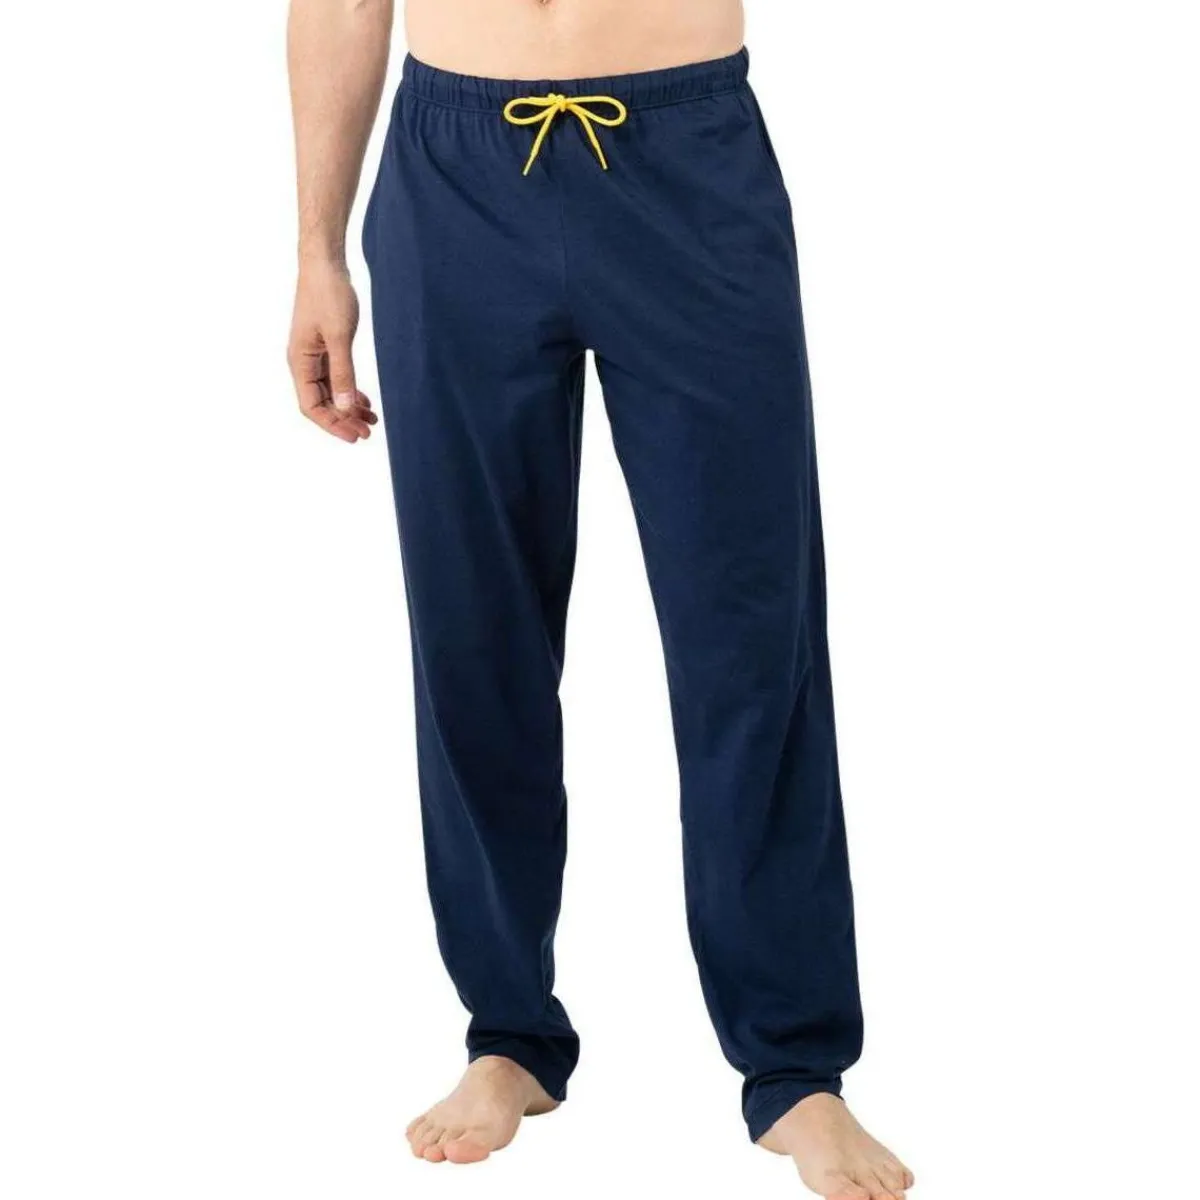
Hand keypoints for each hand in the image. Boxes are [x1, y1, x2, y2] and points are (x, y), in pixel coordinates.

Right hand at [287, 258, 377, 442]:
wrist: (324, 264)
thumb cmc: (329, 295)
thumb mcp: (340, 337)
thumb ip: (344, 373)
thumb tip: (345, 408)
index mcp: (299, 362)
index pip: (311, 406)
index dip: (332, 425)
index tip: (355, 436)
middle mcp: (303, 363)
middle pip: (321, 403)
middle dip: (344, 419)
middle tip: (369, 432)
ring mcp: (313, 356)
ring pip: (330, 392)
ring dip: (349, 408)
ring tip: (372, 420)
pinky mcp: (324, 348)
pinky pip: (335, 378)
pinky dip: (350, 391)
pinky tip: (365, 400)